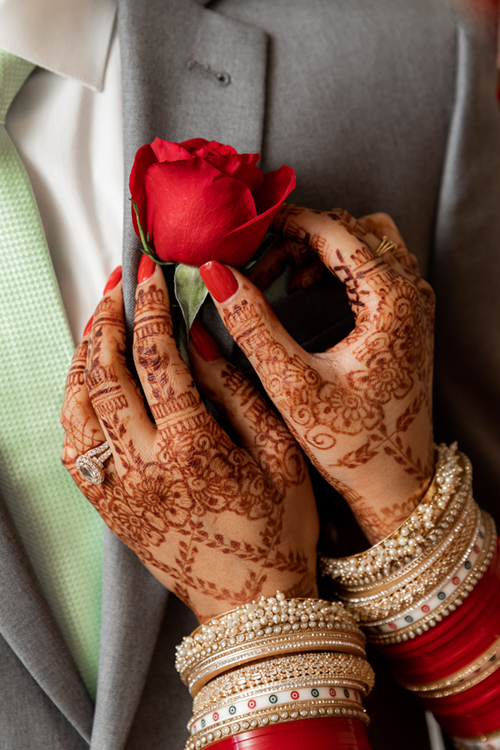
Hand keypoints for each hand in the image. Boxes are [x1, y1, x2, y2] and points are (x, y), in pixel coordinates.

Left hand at [61, 263, 317, 621]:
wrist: (254, 605)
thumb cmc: (280, 532)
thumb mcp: (280, 453)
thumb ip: (238, 390)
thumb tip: (200, 338)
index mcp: (192, 449)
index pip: (157, 358)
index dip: (151, 307)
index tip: (151, 276)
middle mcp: (144, 468)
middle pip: (104, 374)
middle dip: (107, 320)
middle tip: (116, 288)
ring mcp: (119, 491)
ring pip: (78, 408)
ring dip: (84, 358)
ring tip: (99, 327)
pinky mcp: (111, 509)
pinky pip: (75, 446)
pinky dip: (74, 406)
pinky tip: (88, 385)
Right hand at [199, 206, 434, 543]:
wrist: (395, 483)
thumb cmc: (352, 444)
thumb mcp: (292, 384)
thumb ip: (252, 324)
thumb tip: (215, 276)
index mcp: (390, 300)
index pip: (332, 229)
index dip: (281, 225)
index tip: (242, 238)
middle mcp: (410, 293)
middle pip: (349, 229)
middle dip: (297, 237)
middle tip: (255, 266)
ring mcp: (413, 305)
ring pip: (363, 242)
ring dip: (318, 249)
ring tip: (277, 278)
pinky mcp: (406, 319)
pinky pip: (372, 266)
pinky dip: (335, 266)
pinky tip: (302, 290)